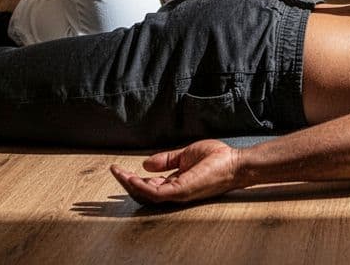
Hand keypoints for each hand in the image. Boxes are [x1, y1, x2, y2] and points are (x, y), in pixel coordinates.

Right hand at [109, 140, 242, 205]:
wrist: (235, 162)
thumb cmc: (217, 159)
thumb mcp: (186, 155)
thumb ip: (167, 160)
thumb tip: (146, 163)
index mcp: (176, 183)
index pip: (150, 185)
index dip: (133, 178)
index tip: (119, 168)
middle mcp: (175, 192)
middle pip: (144, 192)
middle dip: (126, 183)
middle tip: (114, 171)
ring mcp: (178, 193)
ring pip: (147, 194)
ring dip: (129, 184)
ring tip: (118, 173)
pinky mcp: (182, 191)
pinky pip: (156, 193)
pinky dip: (142, 187)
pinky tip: (132, 178)